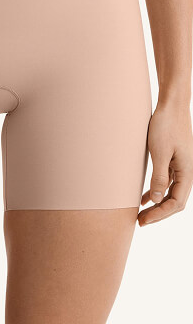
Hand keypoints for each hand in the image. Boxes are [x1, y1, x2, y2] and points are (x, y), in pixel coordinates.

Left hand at [138, 103, 192, 225]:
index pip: (176, 203)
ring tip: (141, 214)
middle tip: (140, 222)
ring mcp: (180, 166)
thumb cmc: (166, 125)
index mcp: (187, 172)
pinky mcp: (172, 159)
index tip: (143, 220)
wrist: (171, 105)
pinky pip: (166, 181)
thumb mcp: (160, 152)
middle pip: (174, 201)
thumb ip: (159, 176)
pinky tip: (145, 197)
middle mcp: (186, 171)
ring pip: (169, 192)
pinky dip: (156, 191)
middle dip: (158, 213)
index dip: (160, 214)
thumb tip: (157, 200)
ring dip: (156, 204)